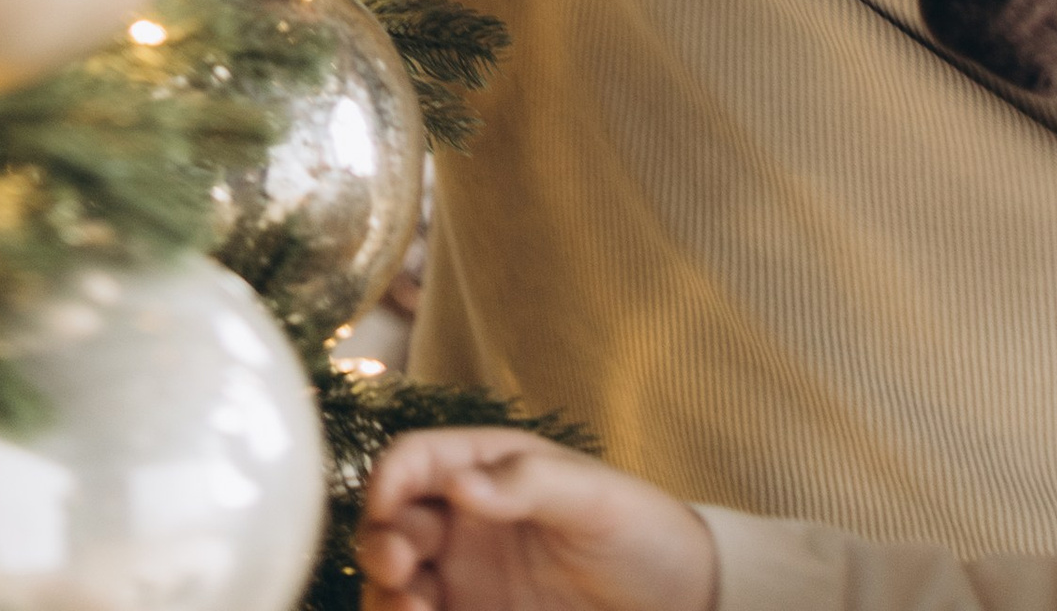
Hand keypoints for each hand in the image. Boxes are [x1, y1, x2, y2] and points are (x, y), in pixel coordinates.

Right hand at [358, 431, 715, 610]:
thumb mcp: (593, 497)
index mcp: (485, 470)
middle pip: (389, 521)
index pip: (414, 460)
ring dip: (384, 591)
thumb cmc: (639, 530)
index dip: (389, 478)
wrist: (677, 600)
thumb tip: (462, 483)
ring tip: (414, 608)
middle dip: (379, 540)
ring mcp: (463, 576)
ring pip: (392, 580)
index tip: (385, 507)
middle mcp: (463, 521)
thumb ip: (529, 482)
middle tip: (403, 566)